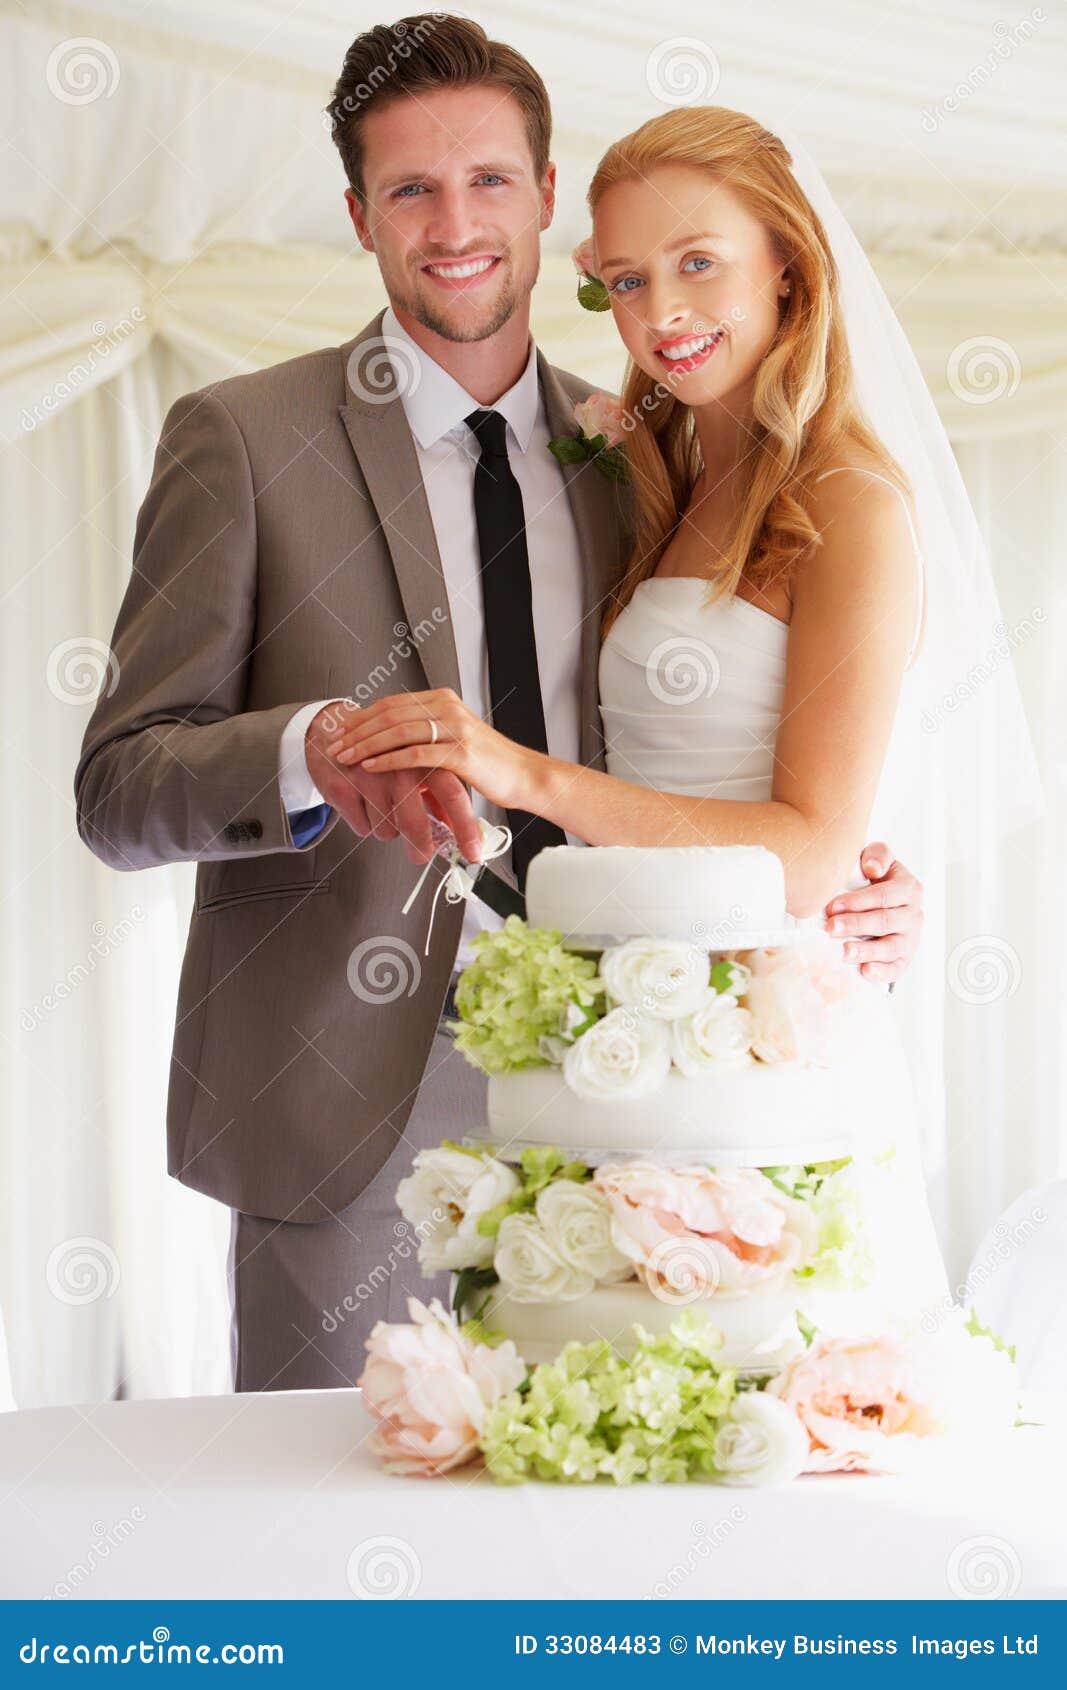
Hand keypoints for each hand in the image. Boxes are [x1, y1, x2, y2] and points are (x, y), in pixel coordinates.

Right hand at [305, 700, 482, 864]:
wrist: (333, 734)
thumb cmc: (380, 754)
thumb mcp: (415, 767)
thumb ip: (437, 795)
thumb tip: (456, 827)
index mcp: (426, 758)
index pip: (454, 796)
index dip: (466, 829)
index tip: (474, 854)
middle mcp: (400, 767)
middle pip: (416, 824)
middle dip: (420, 848)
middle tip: (420, 854)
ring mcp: (370, 778)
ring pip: (387, 831)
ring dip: (387, 828)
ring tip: (381, 806)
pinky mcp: (344, 788)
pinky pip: (363, 828)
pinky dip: (365, 822)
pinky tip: (362, 801)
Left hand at [323, 687, 536, 813]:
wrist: (522, 775)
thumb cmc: (488, 761)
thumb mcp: (453, 736)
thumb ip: (426, 730)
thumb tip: (390, 735)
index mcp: (442, 700)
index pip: (392, 703)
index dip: (362, 717)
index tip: (340, 731)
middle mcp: (448, 708)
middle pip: (390, 714)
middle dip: (357, 731)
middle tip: (334, 745)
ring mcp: (455, 728)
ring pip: (398, 732)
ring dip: (366, 746)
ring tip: (345, 757)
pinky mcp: (460, 752)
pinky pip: (415, 754)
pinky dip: (387, 761)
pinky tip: (370, 767)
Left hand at [823, 842, 923, 985]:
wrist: (887, 901)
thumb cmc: (877, 880)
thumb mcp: (878, 860)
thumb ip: (878, 855)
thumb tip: (872, 867)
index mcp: (909, 889)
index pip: (884, 896)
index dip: (858, 901)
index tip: (833, 906)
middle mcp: (913, 915)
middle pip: (885, 922)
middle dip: (856, 925)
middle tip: (831, 928)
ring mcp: (910, 939)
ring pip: (891, 947)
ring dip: (867, 951)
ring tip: (845, 951)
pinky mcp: (904, 959)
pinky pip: (896, 969)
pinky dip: (882, 972)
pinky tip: (865, 971)